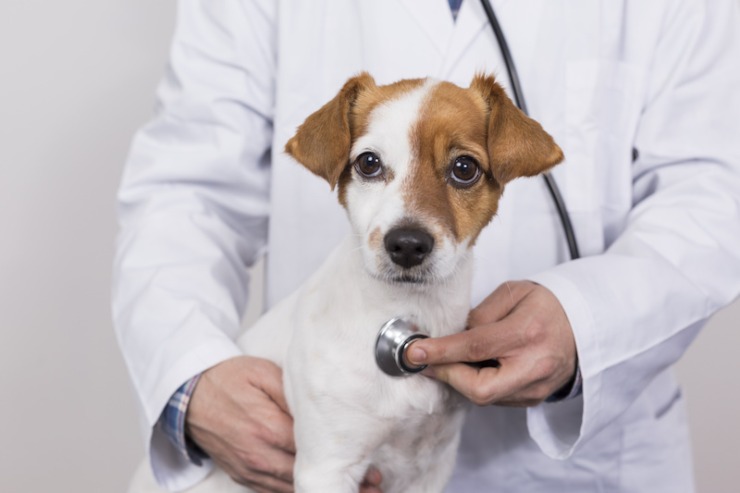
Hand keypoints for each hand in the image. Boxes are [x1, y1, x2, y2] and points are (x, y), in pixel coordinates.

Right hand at [186, 356, 383, 492]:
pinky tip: (319, 491)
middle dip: (342, 487)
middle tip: (374, 488)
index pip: (315, 454)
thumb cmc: (230, 379)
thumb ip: (295, 396)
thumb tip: (326, 411)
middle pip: (307, 480)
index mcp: (268, 428)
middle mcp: (259, 455)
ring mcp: (249, 469)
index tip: (372, 469)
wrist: (190, 394)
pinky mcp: (243, 475)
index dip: (345, 464)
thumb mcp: (266, 375)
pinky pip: (274, 492)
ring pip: (291, 492)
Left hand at [406, 281, 576, 406]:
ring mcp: (537, 387)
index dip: (441, 352)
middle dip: (449, 376)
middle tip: (429, 360)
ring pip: (486, 397)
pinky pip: (497, 398)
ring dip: (461, 380)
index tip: (414, 352)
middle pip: (480, 389)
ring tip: (451, 359)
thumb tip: (452, 335)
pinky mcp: (535, 398)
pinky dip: (479, 384)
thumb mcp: (514, 293)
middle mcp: (535, 365)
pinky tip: (473, 367)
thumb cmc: (547, 304)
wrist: (585, 323)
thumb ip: (481, 313)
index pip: (476, 347)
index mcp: (528, 332)